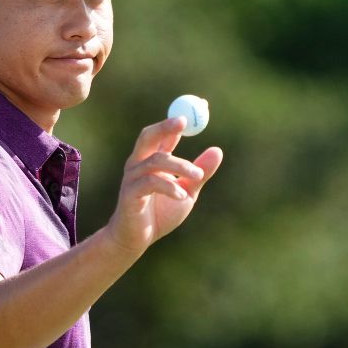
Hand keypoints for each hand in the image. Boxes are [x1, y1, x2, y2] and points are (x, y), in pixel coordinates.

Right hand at [104, 116, 222, 254]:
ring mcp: (132, 178)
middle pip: (149, 136)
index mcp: (151, 160)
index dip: (179, 120)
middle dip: (165, 126)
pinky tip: (181, 195)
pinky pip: (150, 182)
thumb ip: (199, 172)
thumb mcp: (187, 191)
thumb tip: (217, 150)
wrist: (136, 239)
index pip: (164, 134)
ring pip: (155, 160)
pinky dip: (169, 186)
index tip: (198, 108)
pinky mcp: (130, 194)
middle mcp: (138, 164)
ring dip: (179, 165)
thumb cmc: (159, 214)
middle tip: (184, 122)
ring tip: (197, 178)